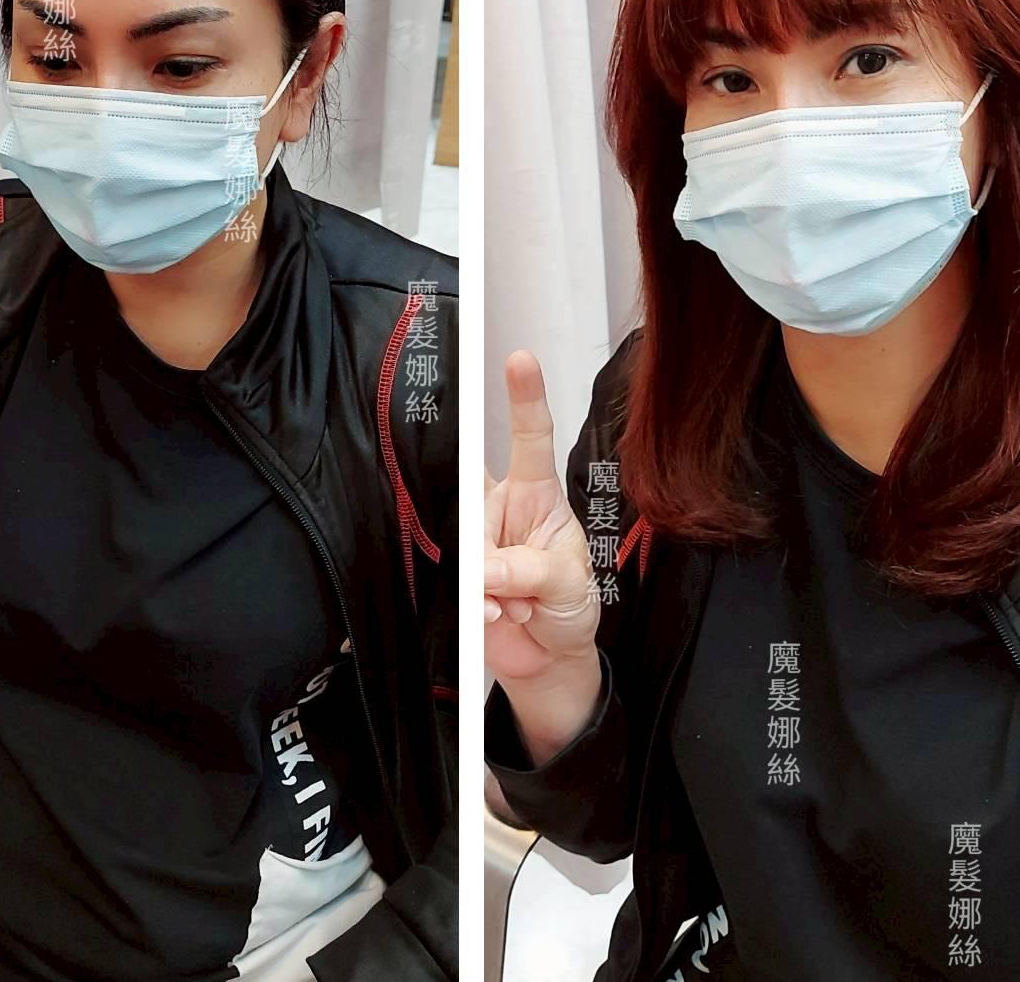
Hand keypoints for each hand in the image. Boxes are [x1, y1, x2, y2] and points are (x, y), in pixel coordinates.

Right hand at [484, 350, 598, 684]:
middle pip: (472, 488)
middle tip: (506, 571)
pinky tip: (500, 616)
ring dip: (489, 582)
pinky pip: (450, 579)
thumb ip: (530, 570)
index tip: (520, 361)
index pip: (530, 438)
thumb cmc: (569, 606)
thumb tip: (487, 566)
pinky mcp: (455, 574)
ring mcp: (475, 541)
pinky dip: (478, 606)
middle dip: (483, 528)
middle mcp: (500, 509)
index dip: (524, 398)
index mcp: (537, 494)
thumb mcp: (569, 583)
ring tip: (517, 604)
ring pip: (461, 541)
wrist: (550, 658)